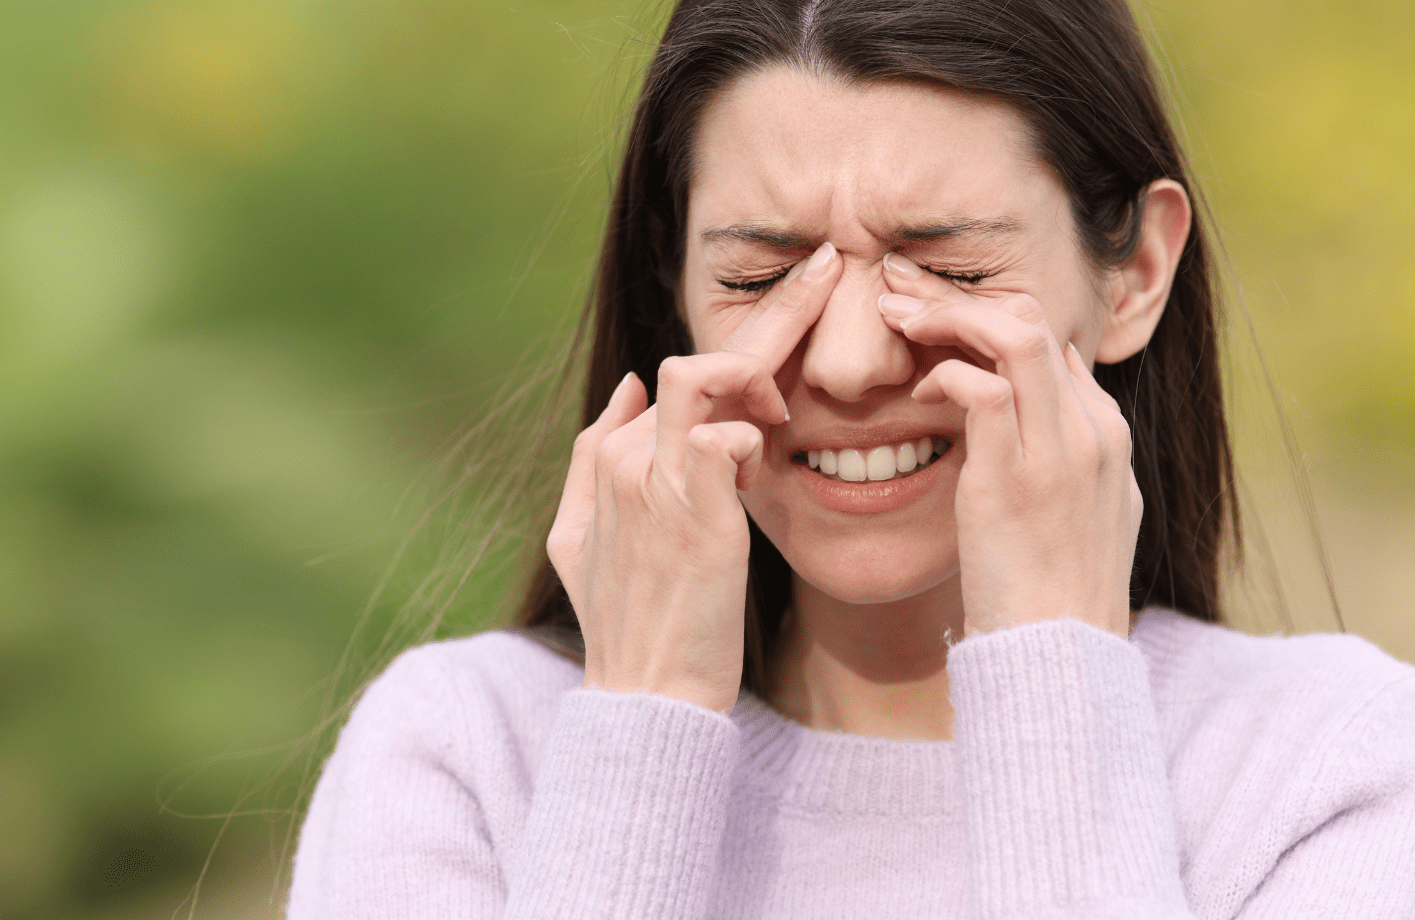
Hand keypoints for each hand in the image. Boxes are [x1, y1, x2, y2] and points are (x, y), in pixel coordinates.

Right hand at [546, 242, 842, 712]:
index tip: (798, 314)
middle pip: (699, 357)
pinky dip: (752, 436)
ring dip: (760, 369)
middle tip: (832, 268)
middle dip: (775, 307)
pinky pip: (722, 437)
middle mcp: (626, 459)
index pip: (682, 374)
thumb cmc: (631, 627)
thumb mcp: (582, 541)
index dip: (744, 350)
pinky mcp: (690, 512)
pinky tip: (771, 453)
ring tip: (795, 400)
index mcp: (611, 458)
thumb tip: (631, 383)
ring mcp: (653, 483)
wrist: (646, 698)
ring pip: (703, 377)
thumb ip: (595, 457)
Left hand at [877, 253, 1138, 638]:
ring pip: (1014, 333)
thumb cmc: (1053, 598)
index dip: (988, 317)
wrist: (1063, 659)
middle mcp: (1092, 431)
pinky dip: (942, 374)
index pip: (1051, 339)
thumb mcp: (1081, 518)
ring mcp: (1059, 451)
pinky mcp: (1014, 479)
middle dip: (961, 296)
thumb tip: (1034, 416)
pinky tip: (916, 393)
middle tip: (901, 294)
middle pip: (1034, 318)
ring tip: (898, 318)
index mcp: (1106, 435)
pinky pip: (979, 388)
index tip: (934, 317)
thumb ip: (1064, 460)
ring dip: (946, 313)